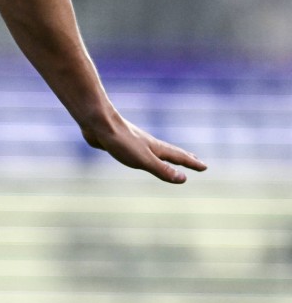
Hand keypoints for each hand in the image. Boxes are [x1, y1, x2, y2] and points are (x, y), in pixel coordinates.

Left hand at [81, 115, 206, 183]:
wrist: (97, 123)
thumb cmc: (121, 142)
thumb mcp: (143, 160)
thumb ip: (162, 169)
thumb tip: (183, 179)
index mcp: (155, 148)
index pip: (178, 157)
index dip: (191, 163)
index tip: (205, 167)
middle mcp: (148, 144)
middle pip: (169, 151)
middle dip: (183, 157)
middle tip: (194, 159)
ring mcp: (134, 142)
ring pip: (153, 150)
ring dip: (164, 155)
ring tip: (167, 157)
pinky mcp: (120, 143)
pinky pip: (137, 150)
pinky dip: (145, 153)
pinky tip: (137, 153)